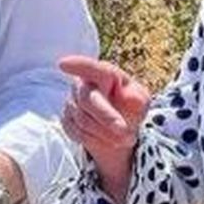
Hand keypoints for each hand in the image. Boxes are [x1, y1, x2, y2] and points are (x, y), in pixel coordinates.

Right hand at [58, 55, 151, 202]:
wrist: (120, 133)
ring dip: (104, 132)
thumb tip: (127, 98)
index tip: (63, 64)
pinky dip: (92, 138)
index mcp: (105, 75)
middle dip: (107, 117)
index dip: (77, 64)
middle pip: (87, 98)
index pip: (91, 67)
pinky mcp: (66, 120)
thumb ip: (136, 99)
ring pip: (81, 117)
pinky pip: (75, 130)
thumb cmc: (131, 111)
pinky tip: (103, 139)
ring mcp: (72, 103)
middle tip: (127, 133)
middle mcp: (83, 86)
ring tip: (123, 137)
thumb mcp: (141, 103)